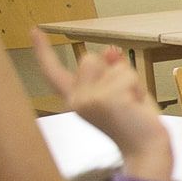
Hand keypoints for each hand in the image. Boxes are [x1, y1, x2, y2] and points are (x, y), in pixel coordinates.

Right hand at [32, 35, 169, 178]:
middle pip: (90, 58)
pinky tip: (135, 107)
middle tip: (125, 99)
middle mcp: (76, 100)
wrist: (147, 149)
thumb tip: (110, 51)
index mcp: (76, 99)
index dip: (43, 51)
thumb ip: (114, 71)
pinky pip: (126, 75)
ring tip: (131, 103)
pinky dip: (136, 87)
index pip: (54, 72)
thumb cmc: (137, 125)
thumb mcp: (123, 92)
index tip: (35, 31)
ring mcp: (88, 100)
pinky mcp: (104, 99)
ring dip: (128, 79)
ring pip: (110, 65)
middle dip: (112, 70)